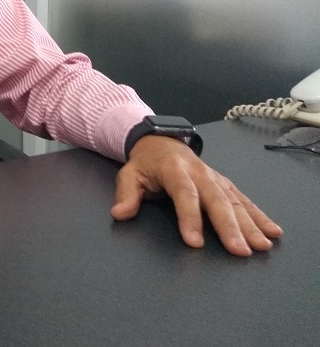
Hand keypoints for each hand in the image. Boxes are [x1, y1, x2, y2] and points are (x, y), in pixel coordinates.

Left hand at [111, 135, 282, 255]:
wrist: (162, 141)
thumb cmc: (146, 163)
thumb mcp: (129, 174)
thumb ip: (126, 194)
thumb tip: (120, 214)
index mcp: (175, 169)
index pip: (184, 194)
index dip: (190, 218)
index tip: (195, 242)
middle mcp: (200, 173)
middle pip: (217, 200)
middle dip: (229, 227)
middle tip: (239, 250)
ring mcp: (216, 178)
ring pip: (235, 202)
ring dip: (250, 225)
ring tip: (261, 246)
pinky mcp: (225, 184)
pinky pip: (244, 200)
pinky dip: (259, 216)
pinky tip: (272, 232)